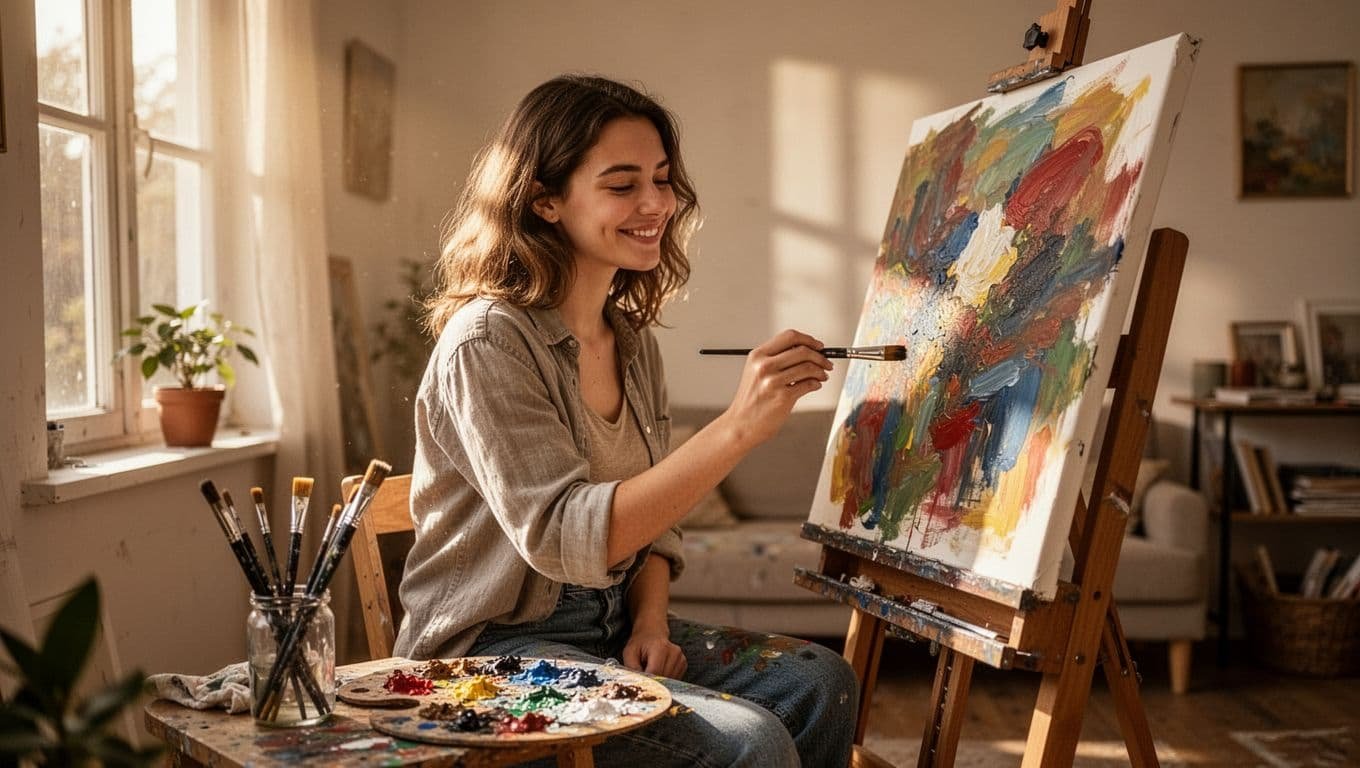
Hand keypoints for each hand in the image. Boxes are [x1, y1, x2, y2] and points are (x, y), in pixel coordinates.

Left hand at [622, 626, 686, 677]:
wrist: (652, 632)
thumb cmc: (640, 643)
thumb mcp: (629, 652)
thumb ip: (632, 668)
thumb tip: (637, 683)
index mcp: (660, 648)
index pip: (655, 672)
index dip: (646, 680)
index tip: (639, 681)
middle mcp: (674, 652)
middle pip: (663, 678)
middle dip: (652, 681)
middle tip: (643, 675)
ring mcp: (680, 658)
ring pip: (669, 681)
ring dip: (659, 681)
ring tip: (651, 670)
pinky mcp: (683, 664)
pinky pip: (674, 679)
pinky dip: (665, 680)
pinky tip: (659, 671)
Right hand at [721, 329, 831, 447]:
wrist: (740, 424)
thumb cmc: (750, 400)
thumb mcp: (756, 372)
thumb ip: (776, 359)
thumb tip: (805, 352)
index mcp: (758, 356)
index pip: (789, 337)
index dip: (809, 340)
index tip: (819, 346)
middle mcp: (764, 366)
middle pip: (802, 350)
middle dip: (820, 356)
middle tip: (826, 363)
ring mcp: (773, 381)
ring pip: (808, 367)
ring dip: (821, 371)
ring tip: (822, 376)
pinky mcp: (782, 397)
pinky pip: (808, 385)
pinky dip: (816, 384)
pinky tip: (815, 385)